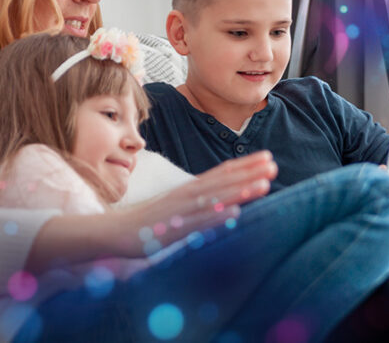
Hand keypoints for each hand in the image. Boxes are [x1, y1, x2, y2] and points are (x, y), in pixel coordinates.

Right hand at [111, 151, 277, 256]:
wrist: (115, 231)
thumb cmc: (149, 221)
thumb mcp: (178, 206)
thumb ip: (201, 202)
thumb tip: (229, 204)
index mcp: (189, 188)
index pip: (222, 172)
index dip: (245, 165)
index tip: (267, 157)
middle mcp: (187, 195)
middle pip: (222, 181)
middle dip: (249, 173)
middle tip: (273, 165)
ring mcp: (181, 211)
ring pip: (215, 198)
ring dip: (239, 191)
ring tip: (263, 184)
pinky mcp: (173, 229)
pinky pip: (198, 223)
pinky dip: (216, 217)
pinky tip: (234, 214)